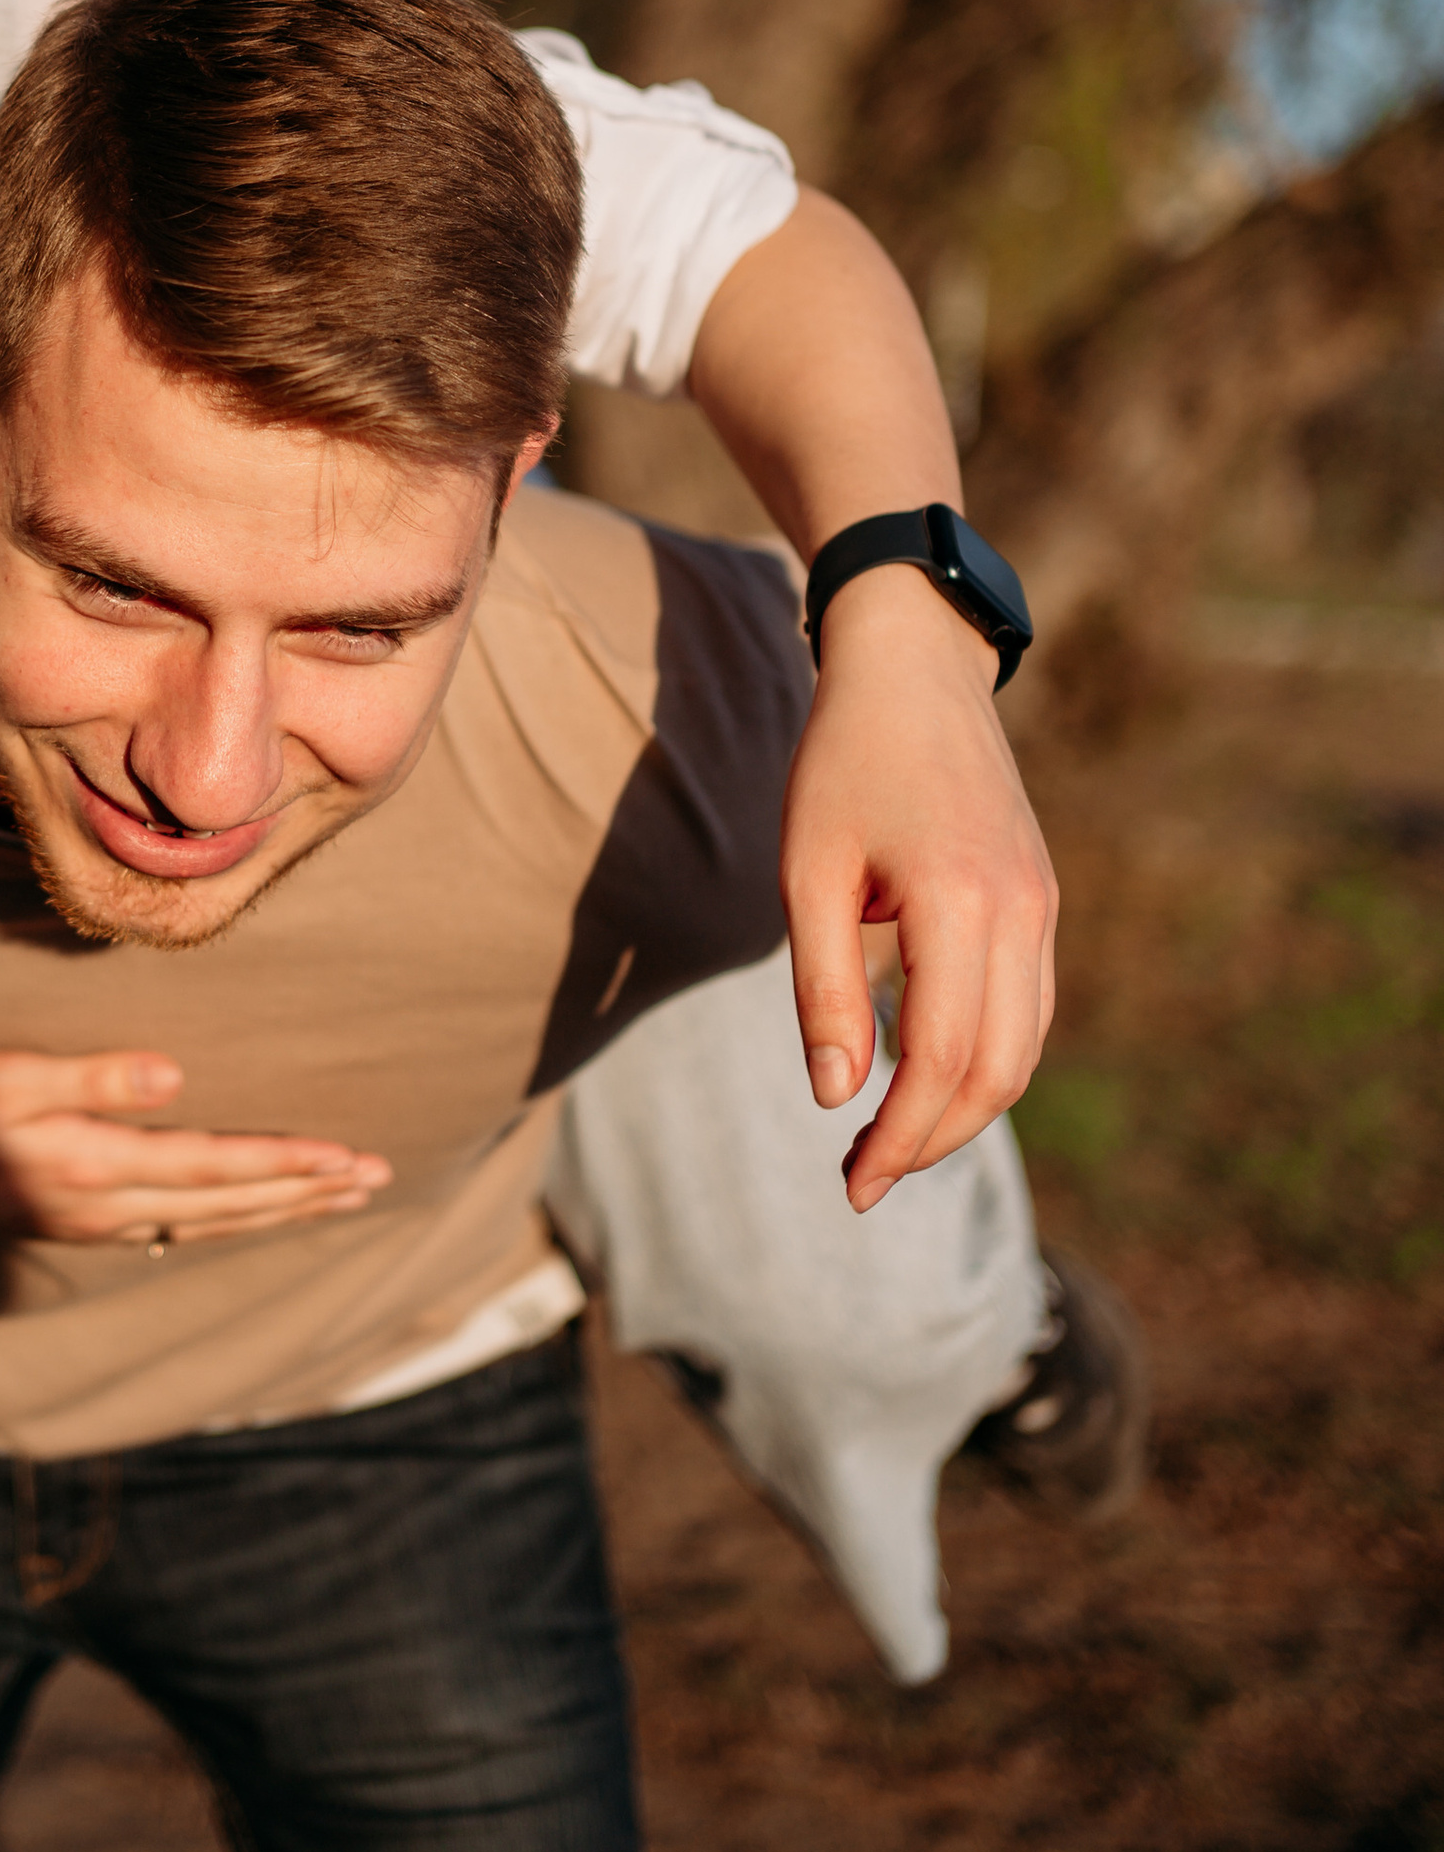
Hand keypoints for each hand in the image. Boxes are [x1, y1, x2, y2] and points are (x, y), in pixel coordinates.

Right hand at [0, 1047, 392, 1247]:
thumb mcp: (9, 1078)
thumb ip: (92, 1078)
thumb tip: (173, 1075)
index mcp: (99, 1166)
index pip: (218, 1167)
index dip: (289, 1163)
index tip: (351, 1157)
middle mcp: (109, 1206)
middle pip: (232, 1204)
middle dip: (307, 1191)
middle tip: (376, 1179)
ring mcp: (97, 1222)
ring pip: (211, 1222)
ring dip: (280, 1210)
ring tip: (337, 1196)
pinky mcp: (83, 1222)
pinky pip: (179, 1227)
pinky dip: (231, 1220)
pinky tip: (249, 1214)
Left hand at [781, 565, 1057, 1209]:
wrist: (914, 668)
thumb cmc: (844, 760)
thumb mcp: (809, 869)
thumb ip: (825, 986)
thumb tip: (838, 1096)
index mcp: (961, 901)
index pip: (944, 1060)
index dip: (900, 1137)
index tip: (851, 1183)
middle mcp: (1021, 912)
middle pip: (998, 1072)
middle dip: (932, 1138)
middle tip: (862, 1178)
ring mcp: (1042, 906)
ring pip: (1024, 1048)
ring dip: (963, 1108)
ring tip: (888, 1138)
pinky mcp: (1041, 900)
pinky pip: (1028, 1007)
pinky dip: (986, 1058)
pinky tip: (926, 1073)